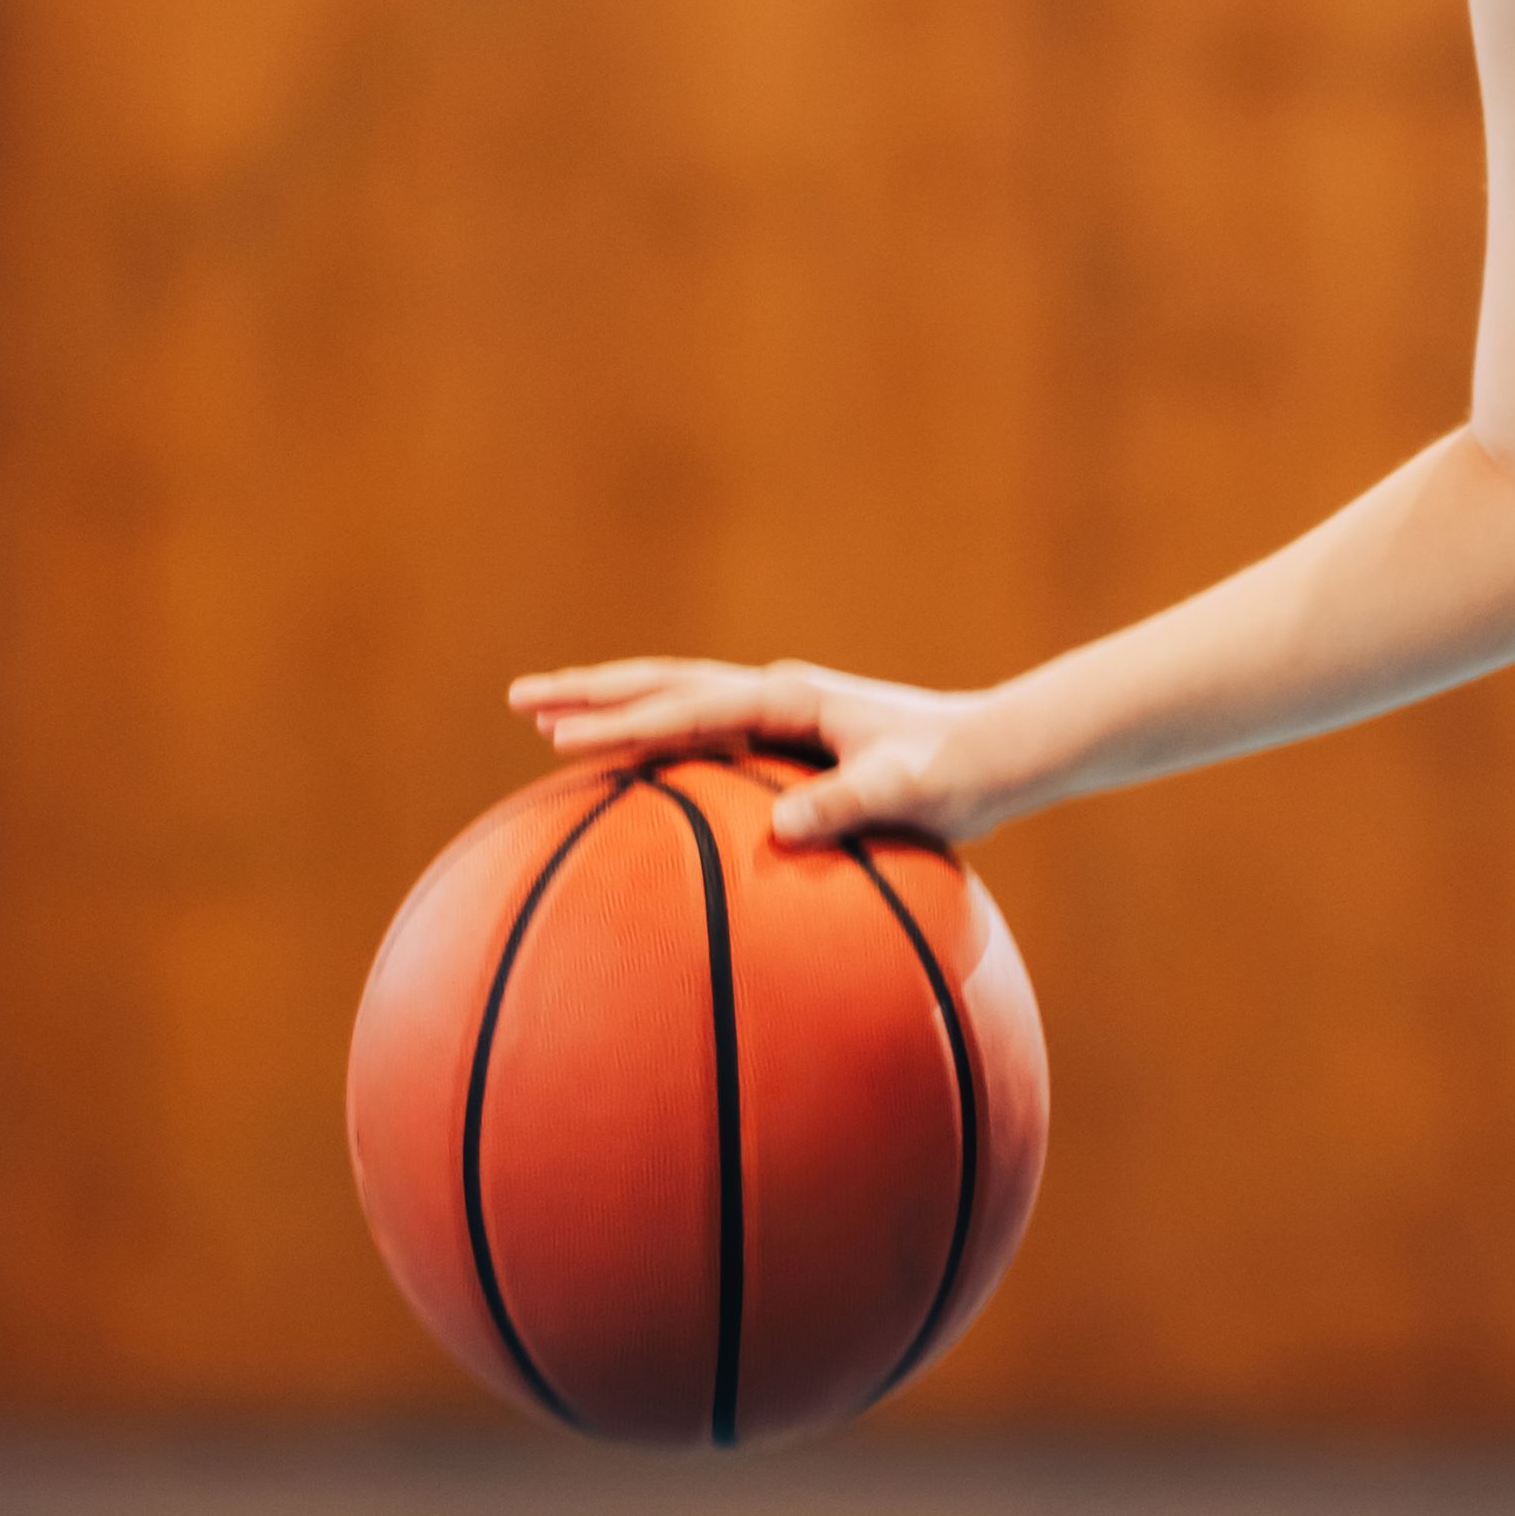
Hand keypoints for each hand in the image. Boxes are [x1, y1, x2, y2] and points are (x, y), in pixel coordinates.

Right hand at [502, 654, 1012, 849]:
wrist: (996, 753)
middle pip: (661, 684)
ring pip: (673, 699)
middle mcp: (774, 693)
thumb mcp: (910, 791)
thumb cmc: (958, 773)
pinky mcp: (782, 737)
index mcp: (789, 697)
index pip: (688, 706)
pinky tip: (629, 766)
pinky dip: (652, 737)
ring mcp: (776, 711)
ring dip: (611, 707)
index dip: (623, 722)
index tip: (561, 737)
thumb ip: (851, 804)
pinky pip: (700, 732)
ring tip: (548, 725)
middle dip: (590, 692)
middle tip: (518, 700)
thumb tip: (783, 831)